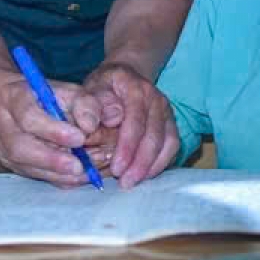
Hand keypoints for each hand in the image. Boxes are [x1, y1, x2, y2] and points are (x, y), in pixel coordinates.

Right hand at [0, 76, 105, 187]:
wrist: (17, 102)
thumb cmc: (48, 96)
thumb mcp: (70, 91)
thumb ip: (85, 105)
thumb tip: (90, 127)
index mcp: (14, 97)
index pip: (28, 116)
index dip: (53, 130)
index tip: (79, 138)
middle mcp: (1, 122)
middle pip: (19, 147)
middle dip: (52, 160)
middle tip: (78, 166)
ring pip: (23, 165)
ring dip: (56, 173)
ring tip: (83, 173)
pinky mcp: (7, 161)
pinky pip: (29, 174)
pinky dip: (55, 178)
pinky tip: (76, 177)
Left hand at [82, 62, 177, 187]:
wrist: (123, 77)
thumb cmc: (103, 87)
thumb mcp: (89, 89)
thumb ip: (87, 105)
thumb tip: (91, 126)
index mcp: (136, 89)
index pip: (135, 121)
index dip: (127, 147)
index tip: (116, 169)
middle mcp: (157, 99)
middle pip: (154, 135)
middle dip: (141, 163)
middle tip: (125, 183)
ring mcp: (167, 111)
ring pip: (168, 142)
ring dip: (152, 166)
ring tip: (134, 182)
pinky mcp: (171, 122)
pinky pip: (173, 145)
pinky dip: (162, 162)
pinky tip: (146, 175)